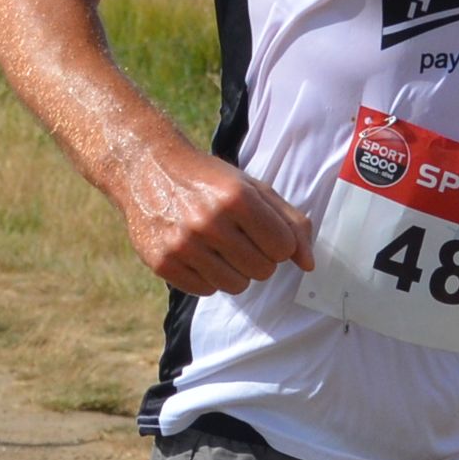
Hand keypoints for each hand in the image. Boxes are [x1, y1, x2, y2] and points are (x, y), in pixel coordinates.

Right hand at [117, 140, 314, 295]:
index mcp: (237, 197)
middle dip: (258, 257)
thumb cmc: (210, 180)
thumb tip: (309, 264)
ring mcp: (183, 244)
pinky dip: (208, 277)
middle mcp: (209, 221)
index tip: (263, 230)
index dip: (277, 242)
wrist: (149, 168)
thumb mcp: (253, 188)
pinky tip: (198, 252)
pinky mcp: (163, 263)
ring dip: (234, 270)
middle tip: (239, 236)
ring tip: (219, 245)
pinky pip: (205, 291)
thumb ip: (290, 222)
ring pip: (235, 286)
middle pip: (262, 271)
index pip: (283, 248)